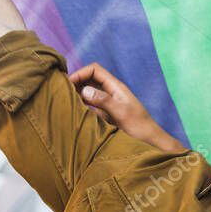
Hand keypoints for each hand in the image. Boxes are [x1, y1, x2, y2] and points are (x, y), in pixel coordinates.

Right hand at [70, 62, 185, 151]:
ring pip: (88, 91)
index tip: (67, 84)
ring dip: (76, 93)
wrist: (150, 141)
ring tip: (62, 100)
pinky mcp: (105, 113)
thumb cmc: (139, 126)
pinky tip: (72, 110)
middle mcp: (110, 92)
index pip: (95, 70)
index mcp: (115, 87)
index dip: (80, 73)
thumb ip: (103, 100)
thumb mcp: (121, 112)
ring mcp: (107, 102)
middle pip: (89, 79)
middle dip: (75, 82)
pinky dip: (80, 104)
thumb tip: (84, 90)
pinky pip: (89, 104)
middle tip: (60, 92)